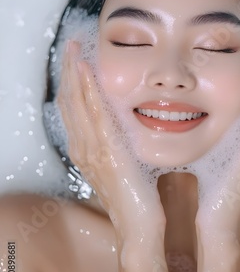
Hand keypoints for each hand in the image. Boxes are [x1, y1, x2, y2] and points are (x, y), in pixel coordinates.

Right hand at [57, 40, 164, 237]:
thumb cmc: (136, 200)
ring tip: (74, 48)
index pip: (74, 109)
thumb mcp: (123, 167)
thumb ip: (118, 146)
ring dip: (74, 73)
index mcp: (87, 150)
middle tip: (71, 45)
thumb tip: (124, 127)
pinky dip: (87, 89)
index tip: (75, 60)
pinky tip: (84, 70)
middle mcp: (83, 148)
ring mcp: (91, 149)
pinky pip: (93, 113)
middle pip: (69, 101)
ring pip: (77, 102)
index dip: (72, 82)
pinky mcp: (106, 150)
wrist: (140, 226)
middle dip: (68, 71)